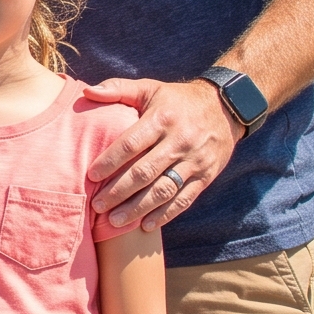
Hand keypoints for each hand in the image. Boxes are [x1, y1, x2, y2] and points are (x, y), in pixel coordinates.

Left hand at [83, 77, 244, 230]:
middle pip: (145, 172)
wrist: (227, 107)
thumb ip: (118, 89)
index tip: (91, 176)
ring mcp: (195, 161)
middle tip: (97, 205)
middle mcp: (180, 141)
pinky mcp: (206, 176)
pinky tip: (145, 225)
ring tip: (115, 221)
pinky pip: (184, 199)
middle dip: (118, 191)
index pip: (131, 144)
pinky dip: (165, 214)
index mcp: (162, 119)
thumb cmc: (177, 100)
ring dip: (138, 208)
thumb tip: (87, 91)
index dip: (110, 161)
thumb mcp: (150, 88)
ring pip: (164, 190)